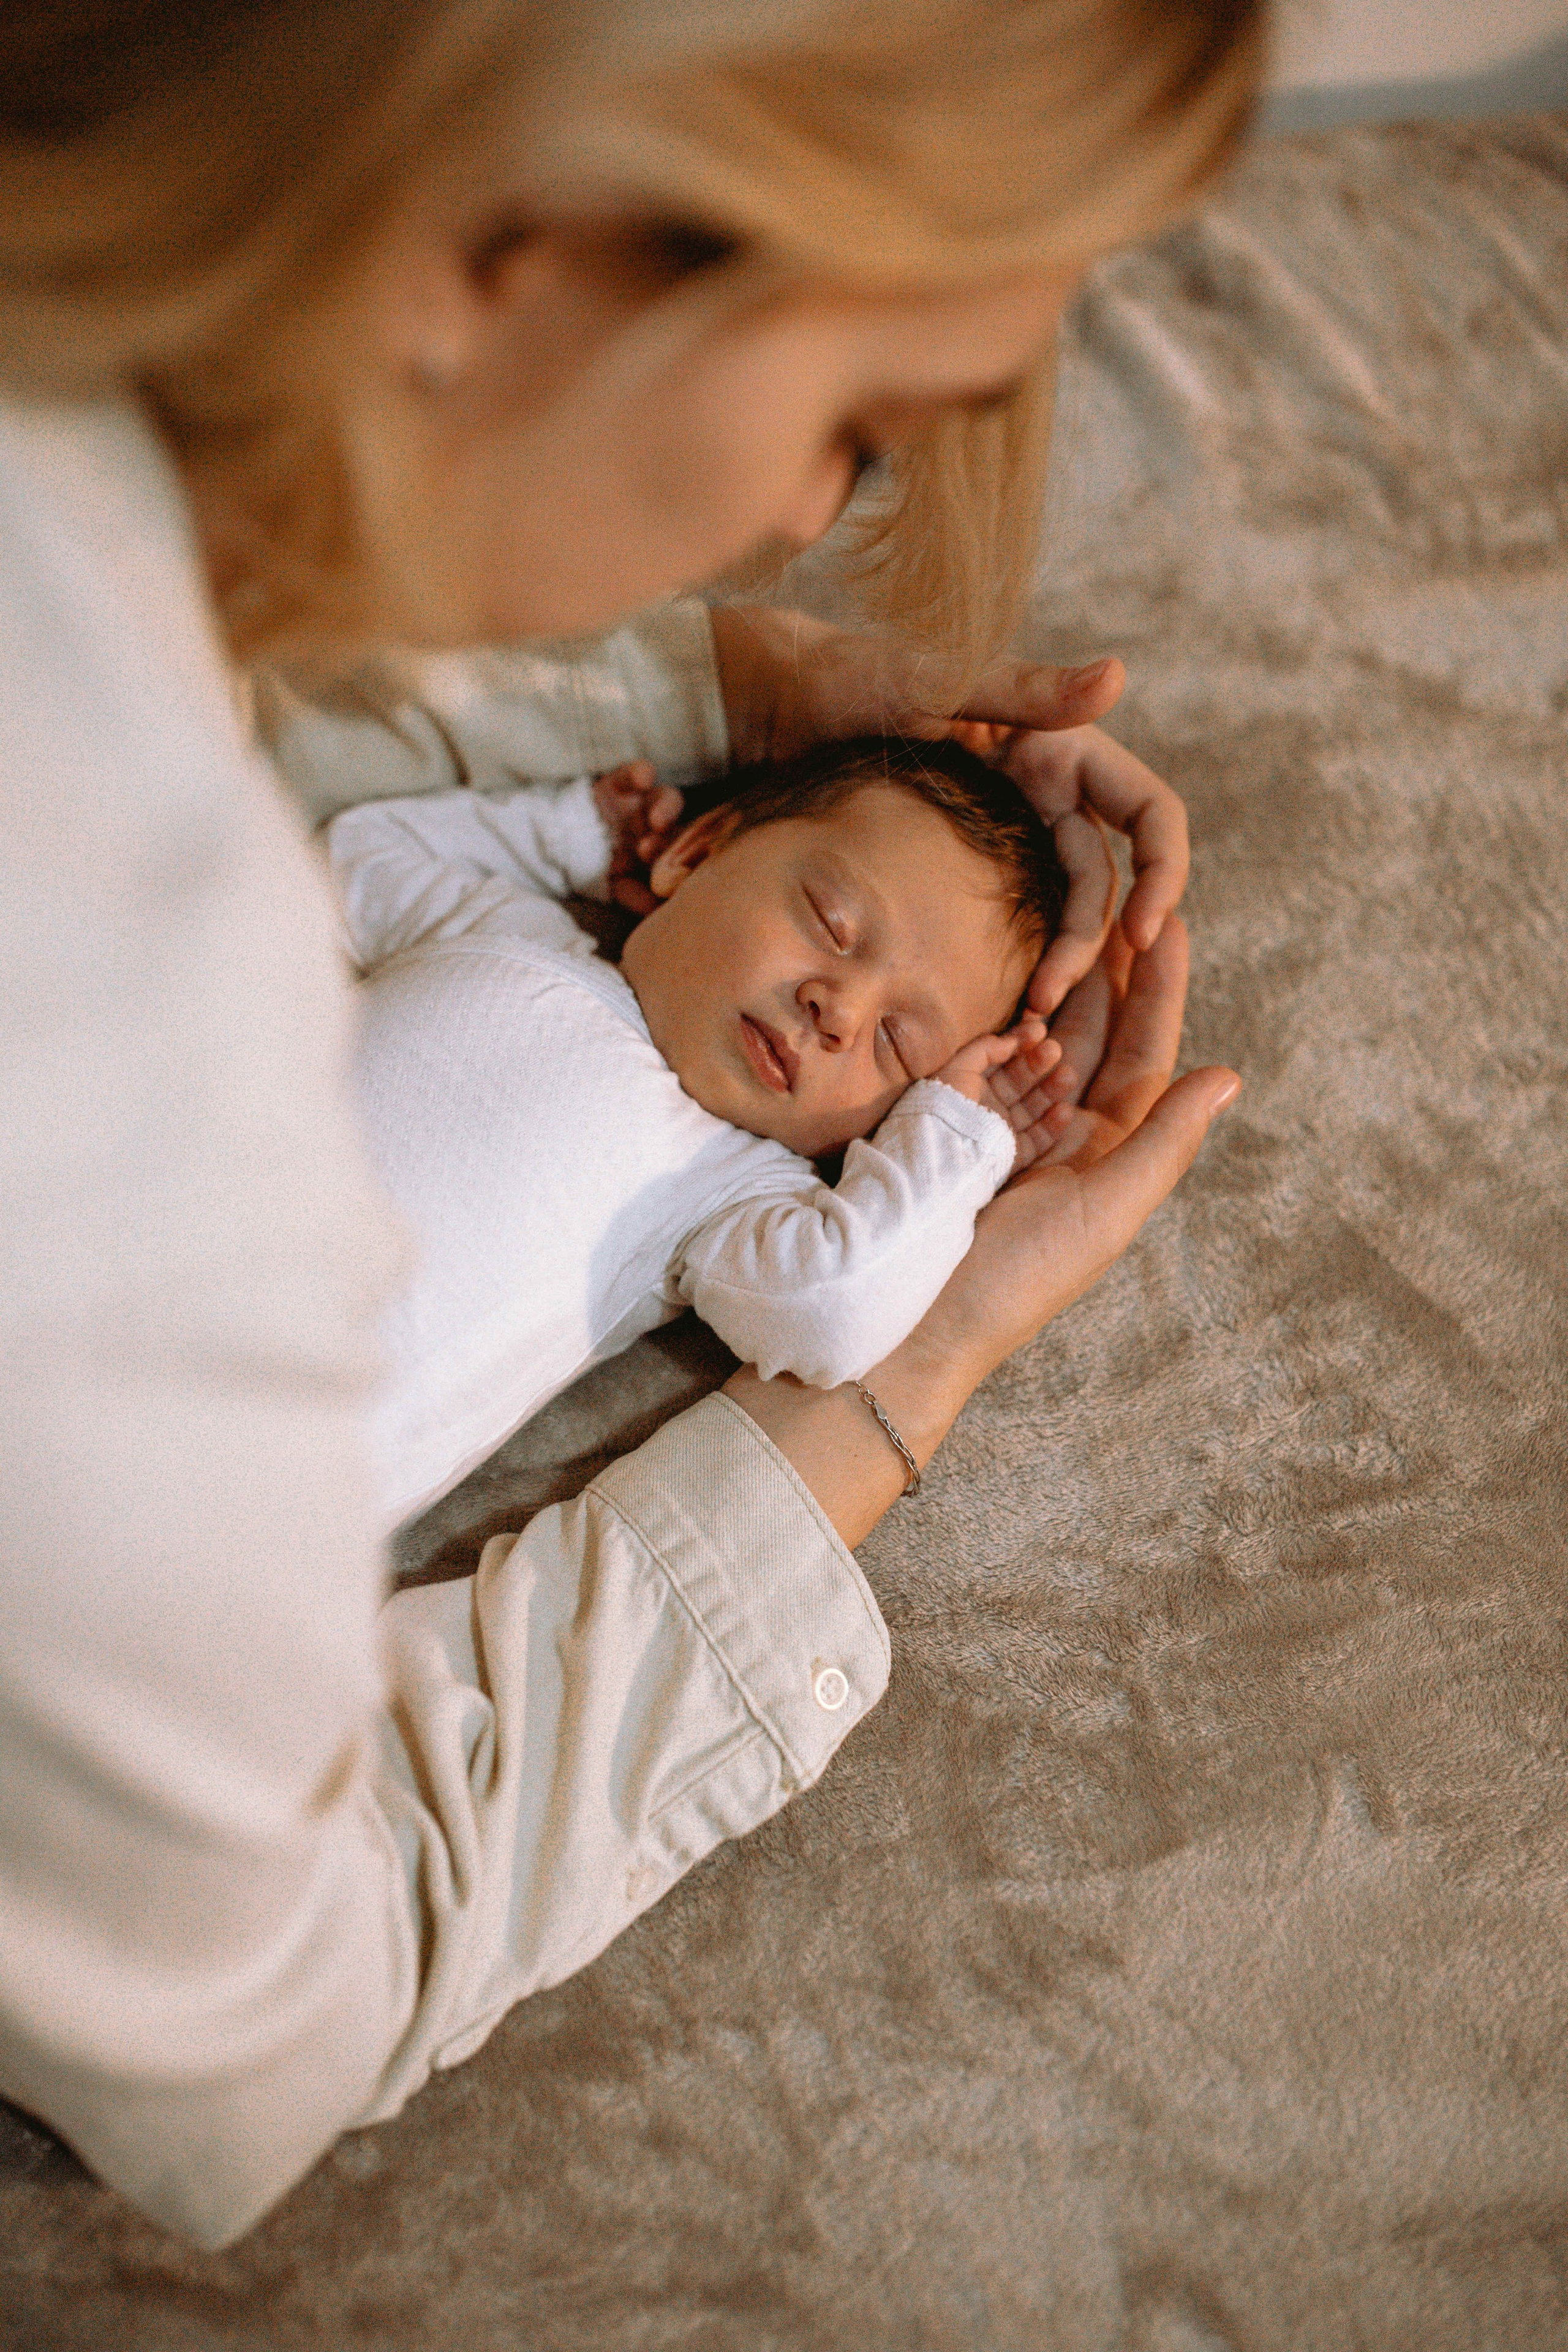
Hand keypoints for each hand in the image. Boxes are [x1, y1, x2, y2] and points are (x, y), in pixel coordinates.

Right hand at [592, 760, 683, 913]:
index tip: (681, 874)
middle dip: (670, 838)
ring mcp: (643, 802)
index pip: (685, 852)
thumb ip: (636, 898)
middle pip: (679, 825)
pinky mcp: (621, 783)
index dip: (685, 860)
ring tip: (655, 822)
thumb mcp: (617, 887)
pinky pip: (633, 774)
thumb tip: (656, 913)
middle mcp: (660, 825)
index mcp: (665, 850)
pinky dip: (640, 773)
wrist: (564, 844)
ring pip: (665, 798)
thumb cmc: (601, 868)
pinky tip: (643, 778)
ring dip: (664, 809)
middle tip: (654, 851)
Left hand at [708, 607, 1187, 1020]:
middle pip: (1105, 883)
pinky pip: (1013, 922)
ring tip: (1026, 1016)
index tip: (1143, 931)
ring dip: (1058, 964)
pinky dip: (1016, 961)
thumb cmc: (852, 678)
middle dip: (1091, 944)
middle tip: (1048, 1000)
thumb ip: (1028, 690)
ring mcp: (1011, 831)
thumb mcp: (937, 683)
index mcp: (1061, 748)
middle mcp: (1048, 792)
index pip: (1149, 814)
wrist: (776, 708)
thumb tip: (1119, 676)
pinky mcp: (970, 866)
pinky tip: (997, 1005)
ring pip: (1062, 912)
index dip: (1163, 873)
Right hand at [726, 915, 1237, 1547]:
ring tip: (1074, 916)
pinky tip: (1018, 980)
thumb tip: (1230, 1074)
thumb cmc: (1017, 1280)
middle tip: (1117, 895)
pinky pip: (990, 1062)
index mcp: (1111, 1156)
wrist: (915, 1323)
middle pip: (1097, 1035)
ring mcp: (1010, 1131)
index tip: (1170, 922)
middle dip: (1108, 968)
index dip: (1160, 990)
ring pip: (1047, 1040)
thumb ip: (1163, 1139)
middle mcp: (1066, 1139)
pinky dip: (1007, 1022)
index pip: (1146, 1055)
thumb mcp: (1104, 1210)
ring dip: (1062, 984)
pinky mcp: (958, 1128)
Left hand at [935, 1014, 1064, 1170]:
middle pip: (1020, 1083)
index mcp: (971, 1085)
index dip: (1021, 1043)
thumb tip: (1011, 1039)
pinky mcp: (1010, 1156)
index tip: (1039, 1029)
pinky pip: (1036, 1141)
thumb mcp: (957, 1066)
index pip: (1002, 1061)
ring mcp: (999, 1132)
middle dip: (1039, 1064)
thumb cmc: (945, 1105)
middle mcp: (987, 1107)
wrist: (942, 1150)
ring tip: (1068, 1074)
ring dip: (1052, 1091)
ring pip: (1032, 1109)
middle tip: (1055, 1049)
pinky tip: (1065, 1109)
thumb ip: (985, 1048)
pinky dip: (1052, 1127)